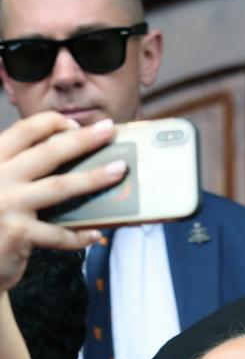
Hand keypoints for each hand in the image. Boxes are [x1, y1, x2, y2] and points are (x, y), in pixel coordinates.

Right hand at [0, 111, 125, 293]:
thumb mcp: (1, 189)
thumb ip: (22, 173)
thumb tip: (72, 163)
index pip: (23, 131)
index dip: (51, 123)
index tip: (76, 125)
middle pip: (48, 152)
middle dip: (82, 140)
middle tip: (108, 130)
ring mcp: (7, 204)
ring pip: (59, 187)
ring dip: (93, 178)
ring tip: (118, 172)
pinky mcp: (17, 233)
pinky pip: (58, 233)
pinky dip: (79, 236)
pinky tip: (95, 234)